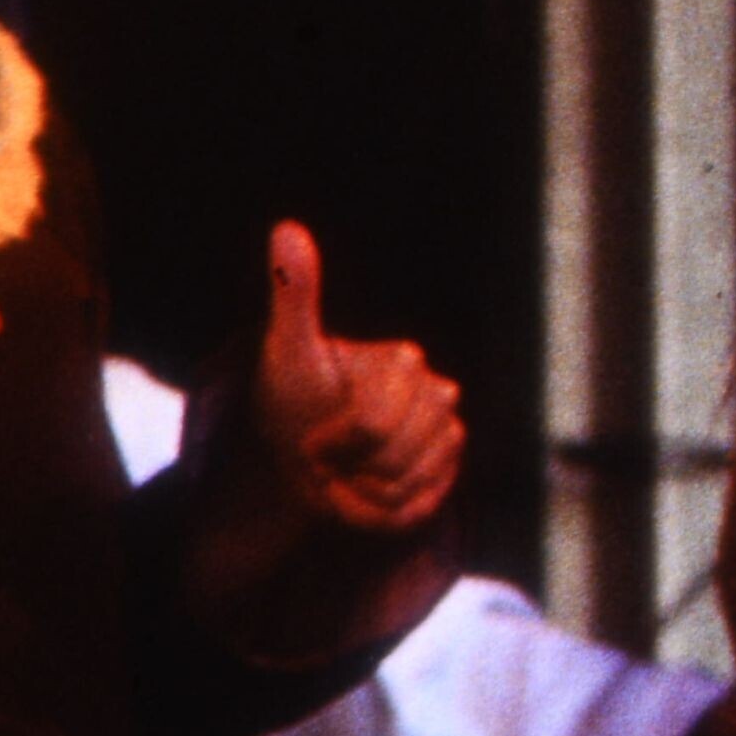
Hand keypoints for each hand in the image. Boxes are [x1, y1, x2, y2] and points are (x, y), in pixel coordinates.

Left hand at [251, 219, 466, 534]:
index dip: (332, 442)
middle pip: (395, 457)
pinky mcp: (450, 469)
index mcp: (405, 361)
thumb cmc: (292, 399)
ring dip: (366, 489)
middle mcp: (438, 392)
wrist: (302, 447)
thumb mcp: (287, 349)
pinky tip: (369, 485)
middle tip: (326, 452)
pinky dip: (391, 507)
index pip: (373, 426)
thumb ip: (292, 291)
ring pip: (412, 482)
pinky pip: (428, 501)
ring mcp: (448, 431)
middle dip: (351, 467)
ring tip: (346, 469)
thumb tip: (286, 227)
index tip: (310, 432)